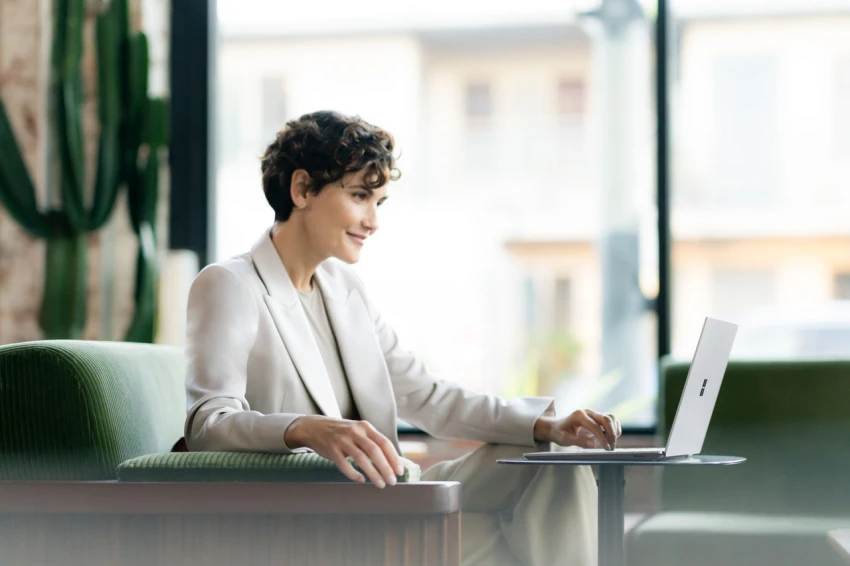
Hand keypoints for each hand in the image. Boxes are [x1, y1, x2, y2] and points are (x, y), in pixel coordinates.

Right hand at [284, 415, 403, 487]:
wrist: (314, 427)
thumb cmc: (341, 433)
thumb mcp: (358, 431)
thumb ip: (371, 442)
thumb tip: (391, 462)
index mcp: (365, 427)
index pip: (384, 442)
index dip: (394, 458)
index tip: (400, 471)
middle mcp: (355, 431)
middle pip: (375, 451)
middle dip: (386, 468)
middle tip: (392, 482)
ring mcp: (342, 440)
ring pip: (361, 458)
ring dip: (373, 473)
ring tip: (380, 484)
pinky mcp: (331, 449)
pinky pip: (344, 464)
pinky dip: (354, 474)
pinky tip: (361, 480)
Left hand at [534, 409, 621, 449]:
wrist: (557, 427)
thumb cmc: (559, 433)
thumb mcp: (565, 439)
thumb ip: (579, 441)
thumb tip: (593, 444)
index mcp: (579, 415)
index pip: (595, 426)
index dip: (602, 438)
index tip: (607, 448)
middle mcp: (588, 412)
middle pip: (606, 419)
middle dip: (611, 434)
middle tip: (611, 447)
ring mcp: (593, 414)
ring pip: (610, 418)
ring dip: (614, 430)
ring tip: (612, 444)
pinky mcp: (597, 418)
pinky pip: (611, 420)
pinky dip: (614, 428)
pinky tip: (611, 439)